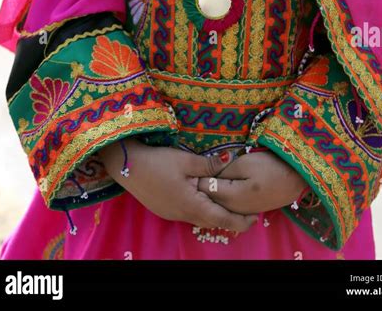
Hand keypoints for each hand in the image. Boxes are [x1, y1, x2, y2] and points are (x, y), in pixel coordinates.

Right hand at [99, 139, 258, 232]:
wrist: (126, 166)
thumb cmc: (158, 162)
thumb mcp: (186, 160)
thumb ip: (209, 164)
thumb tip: (231, 160)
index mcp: (192, 205)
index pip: (222, 219)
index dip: (240, 221)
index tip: (254, 219)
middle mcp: (183, 214)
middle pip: (212, 221)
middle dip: (230, 219)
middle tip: (246, 213)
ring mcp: (172, 214)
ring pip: (199, 218)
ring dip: (214, 214)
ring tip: (228, 205)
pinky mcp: (164, 209)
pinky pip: (188, 213)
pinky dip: (201, 210)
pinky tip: (203, 199)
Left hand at [198, 149, 308, 214]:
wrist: (295, 178)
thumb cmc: (270, 166)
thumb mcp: (244, 163)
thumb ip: (222, 170)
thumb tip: (206, 173)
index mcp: (231, 197)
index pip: (204, 188)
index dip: (199, 175)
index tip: (201, 163)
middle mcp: (233, 209)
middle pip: (210, 198)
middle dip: (205, 183)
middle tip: (205, 166)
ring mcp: (241, 211)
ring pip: (218, 202)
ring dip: (214, 189)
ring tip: (216, 173)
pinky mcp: (248, 209)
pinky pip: (228, 204)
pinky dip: (223, 195)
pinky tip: (226, 183)